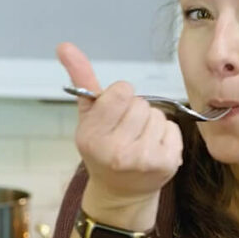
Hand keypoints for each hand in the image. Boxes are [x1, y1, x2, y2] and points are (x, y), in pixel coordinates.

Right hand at [57, 42, 182, 207]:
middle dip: (135, 112)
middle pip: (141, 103)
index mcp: (92, 136)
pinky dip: (166, 135)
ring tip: (139, 141)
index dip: (120, 98)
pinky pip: (173, 129)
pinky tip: (153, 149)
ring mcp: (143, 160)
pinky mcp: (166, 164)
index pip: (122, 91)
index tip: (114, 112)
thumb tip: (65, 45)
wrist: (121, 192)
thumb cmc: (103, 147)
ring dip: (151, 124)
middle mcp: (116, 151)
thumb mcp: (88, 116)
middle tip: (126, 131)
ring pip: (158, 115)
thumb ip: (81, 79)